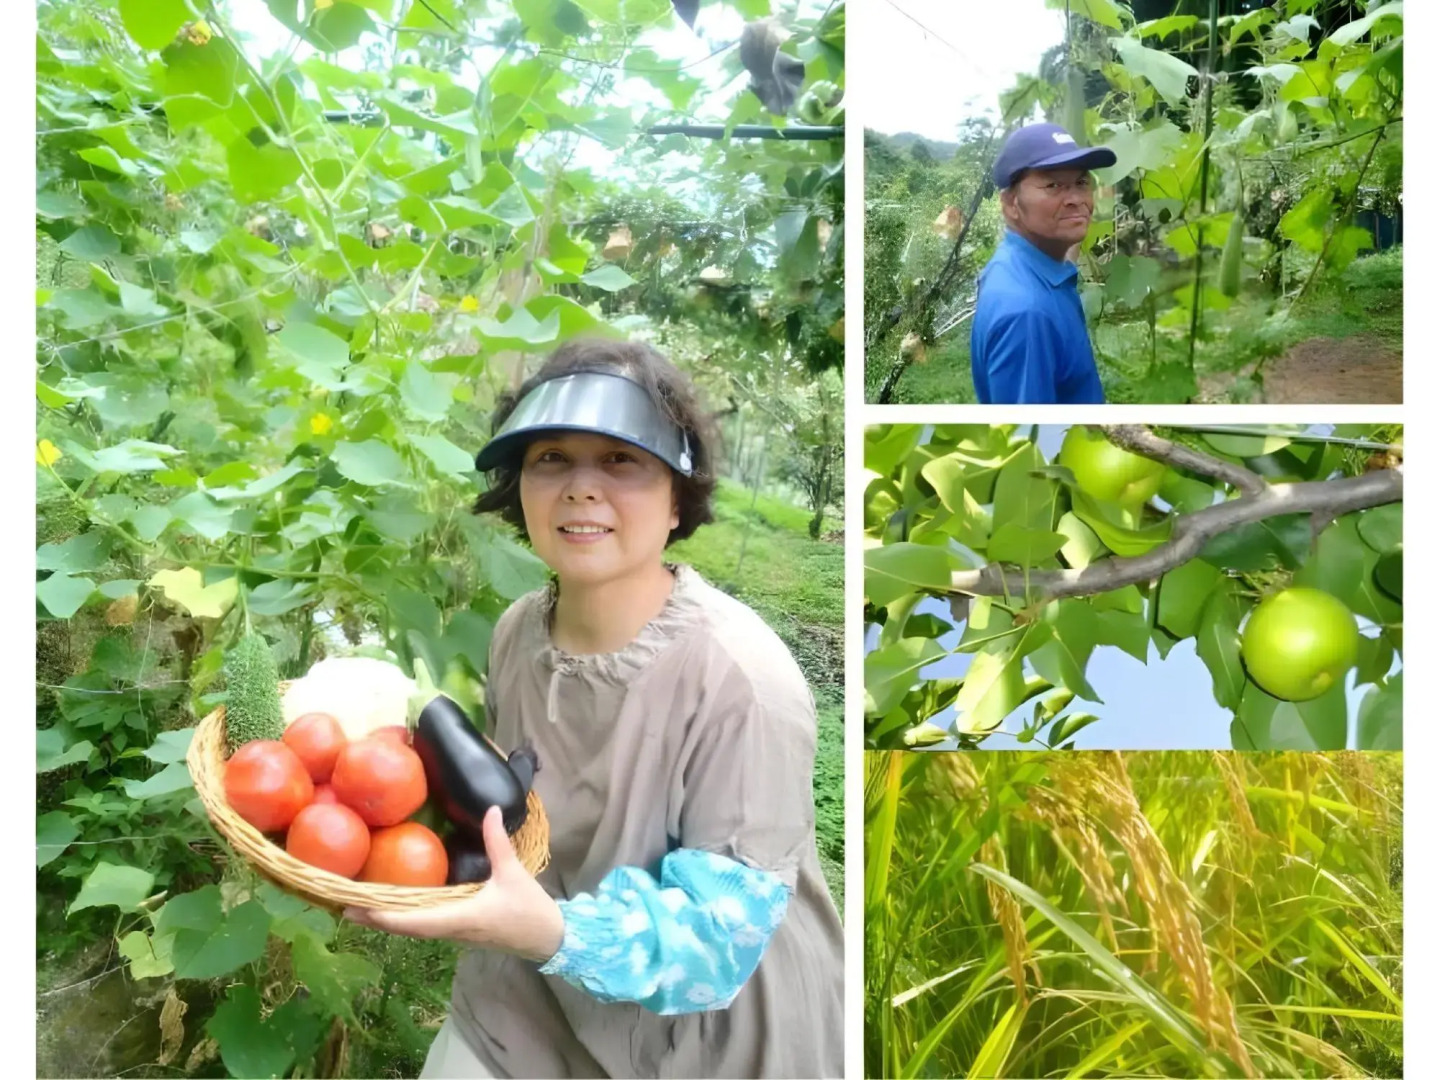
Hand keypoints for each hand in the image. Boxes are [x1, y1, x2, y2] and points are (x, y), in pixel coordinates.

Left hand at [343, 806, 564, 962]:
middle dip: (374, 917)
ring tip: (359, 904)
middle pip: (404, 929)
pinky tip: (393, 904)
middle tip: (342, 905)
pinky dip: (403, 917)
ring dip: (386, 918)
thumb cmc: (530, 910)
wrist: (548, 939)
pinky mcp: (459, 930)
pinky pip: (424, 926)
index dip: (384, 916)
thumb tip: (489, 809)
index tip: (358, 909)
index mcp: (460, 918)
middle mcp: (450, 930)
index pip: (414, 922)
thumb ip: (498, 842)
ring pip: (412, 929)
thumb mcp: (513, 873)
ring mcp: (454, 933)